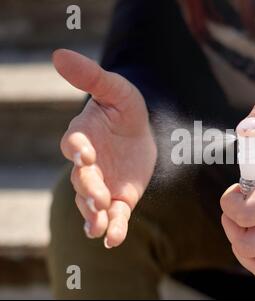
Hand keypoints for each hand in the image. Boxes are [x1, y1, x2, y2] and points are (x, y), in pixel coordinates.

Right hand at [53, 49, 156, 247]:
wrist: (141, 133)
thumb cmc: (124, 109)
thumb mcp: (116, 89)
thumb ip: (92, 77)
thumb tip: (58, 54)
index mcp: (83, 136)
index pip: (74, 144)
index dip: (77, 149)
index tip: (84, 154)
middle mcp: (87, 165)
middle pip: (82, 180)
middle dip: (88, 189)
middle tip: (98, 198)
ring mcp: (102, 184)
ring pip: (92, 203)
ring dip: (94, 215)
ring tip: (98, 227)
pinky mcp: (119, 198)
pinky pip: (114, 215)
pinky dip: (114, 227)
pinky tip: (114, 239)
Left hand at [220, 100, 254, 279]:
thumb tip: (244, 129)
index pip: (250, 212)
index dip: (230, 200)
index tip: (237, 187)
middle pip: (247, 241)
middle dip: (231, 219)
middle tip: (238, 203)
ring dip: (238, 239)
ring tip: (244, 219)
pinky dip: (250, 257)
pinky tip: (252, 234)